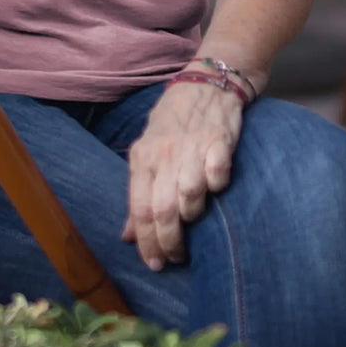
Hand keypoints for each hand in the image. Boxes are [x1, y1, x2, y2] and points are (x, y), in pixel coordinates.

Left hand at [122, 81, 242, 270]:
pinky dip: (217, 186)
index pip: (139, 209)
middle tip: (176, 256)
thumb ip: (139, 192)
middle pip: (163, 210)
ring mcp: (192, 146)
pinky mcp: (219, 140)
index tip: (154, 263)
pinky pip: (217, 175)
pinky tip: (216, 187)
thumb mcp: (148, 151)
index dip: (146, 242)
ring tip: (195, 221)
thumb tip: (126, 236)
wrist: (207, 82)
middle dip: (169, 242)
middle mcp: (164, 153)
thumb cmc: (175, 121)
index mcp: (142, 156)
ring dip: (193, 215)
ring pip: (189, 196)